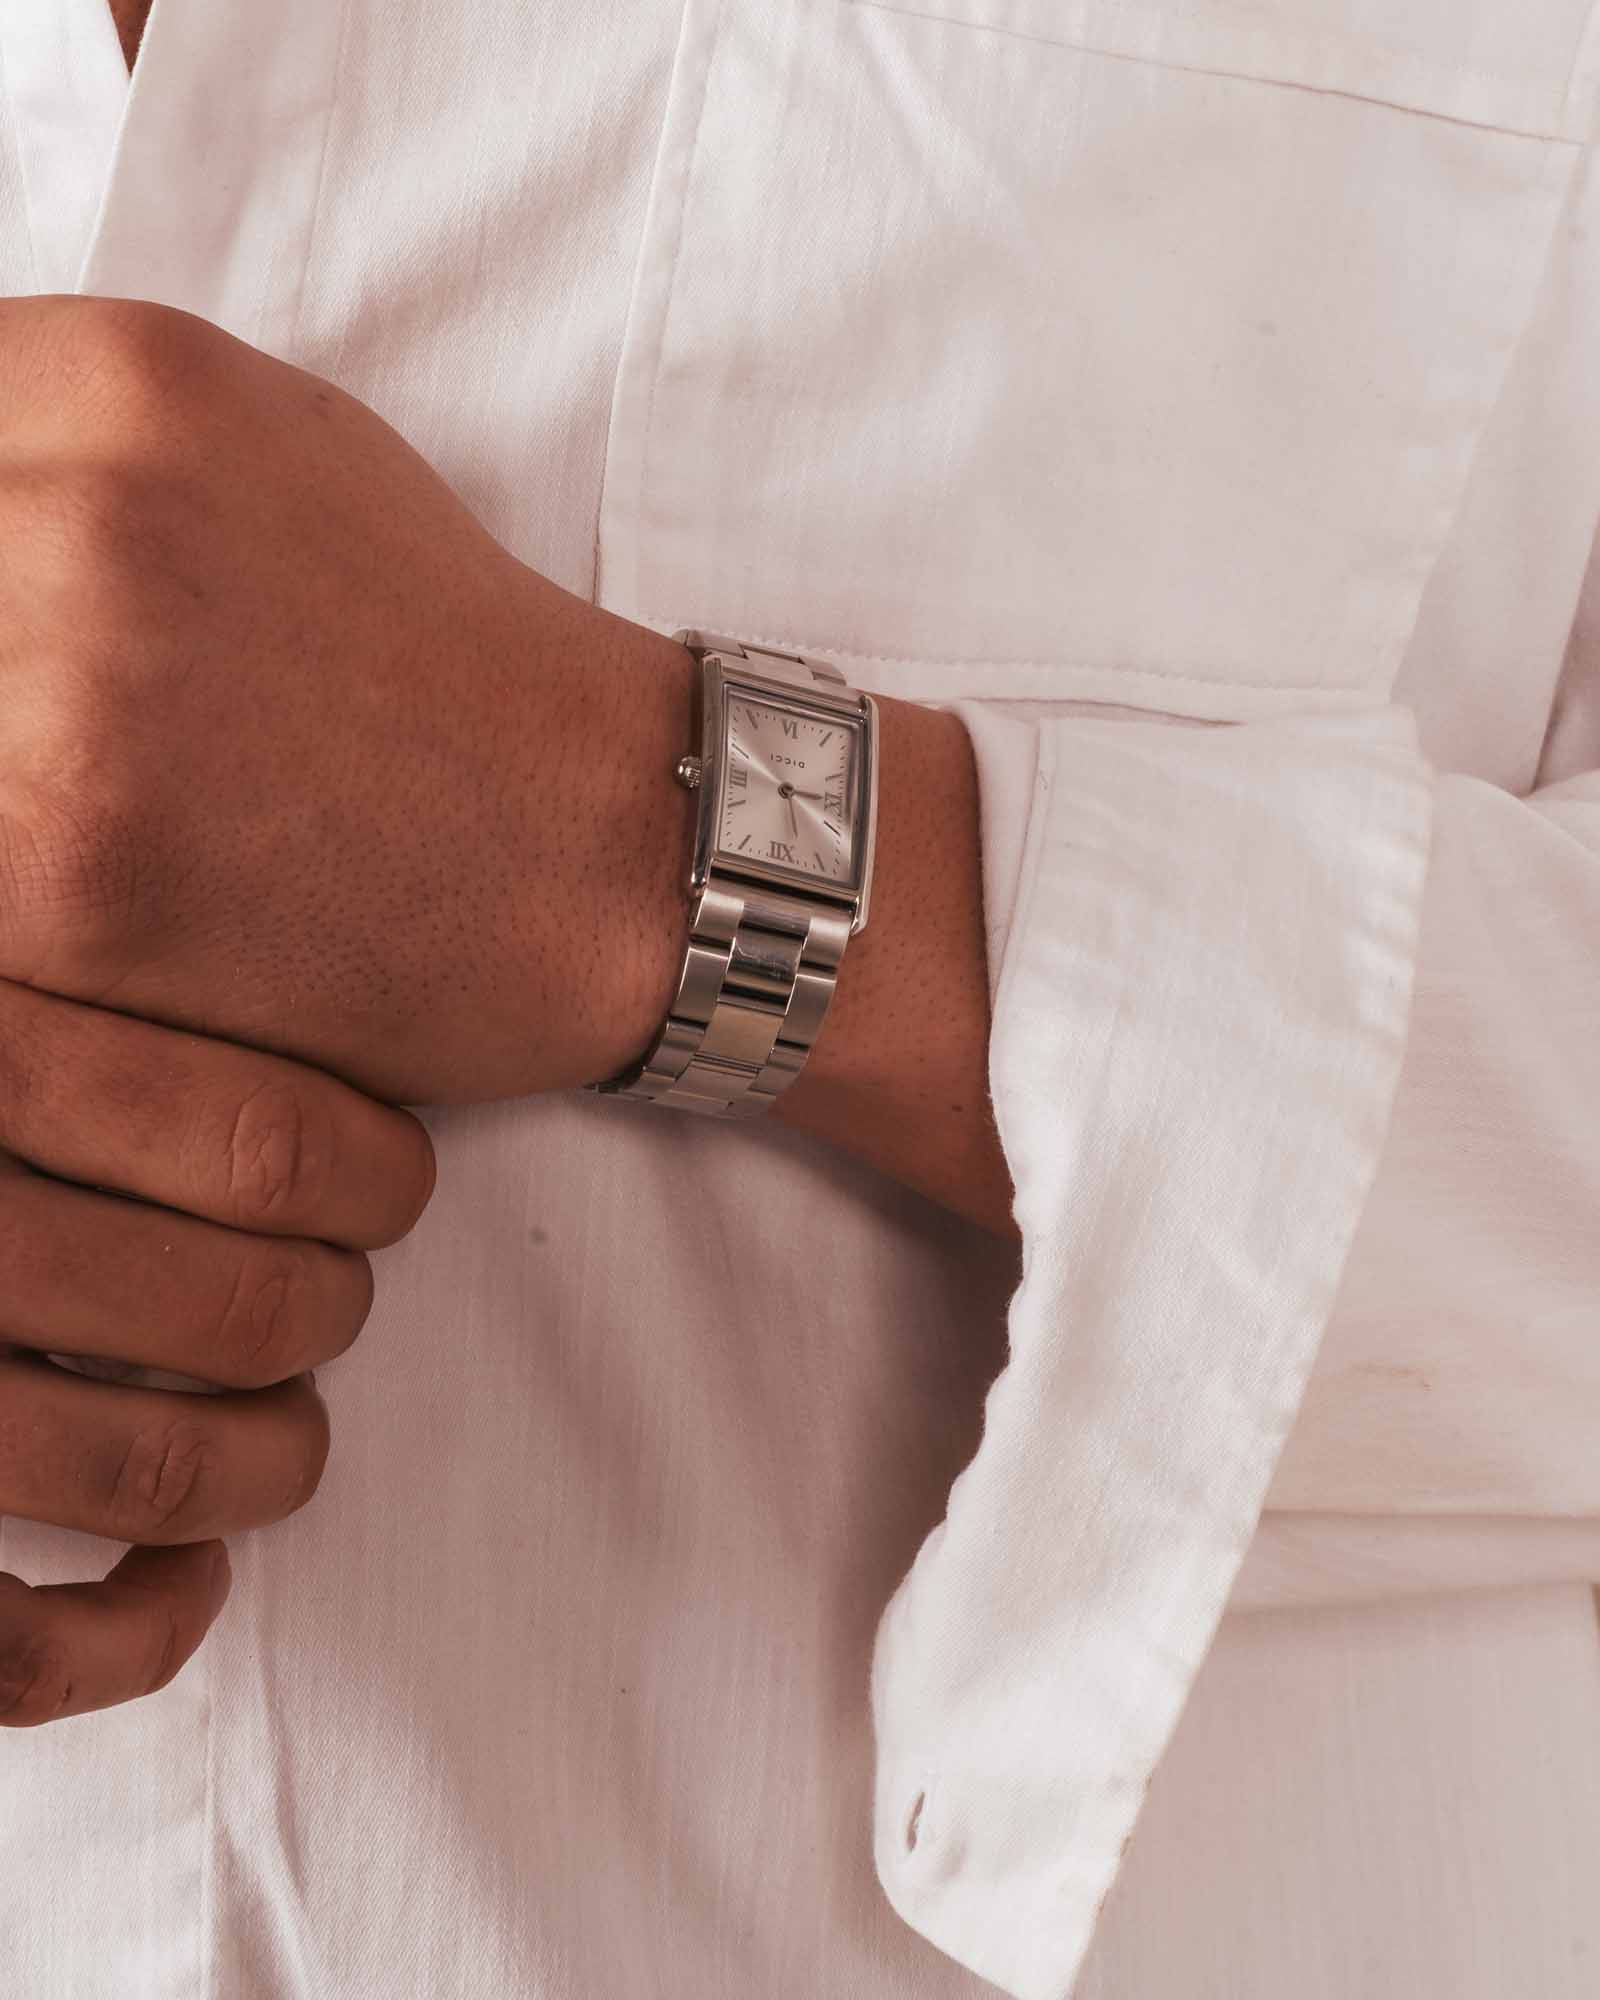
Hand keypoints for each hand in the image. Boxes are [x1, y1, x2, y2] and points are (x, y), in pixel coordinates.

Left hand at [0, 294, 692, 1104]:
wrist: (615, 853)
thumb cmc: (455, 670)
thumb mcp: (287, 455)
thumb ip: (77, 430)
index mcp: (129, 386)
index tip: (5, 608)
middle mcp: (80, 519)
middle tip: (40, 722)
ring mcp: (59, 702)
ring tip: (63, 794)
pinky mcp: (62, 883)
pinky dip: (4, 892)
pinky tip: (69, 886)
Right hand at [0, 978, 433, 1726]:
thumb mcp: (12, 961)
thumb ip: (80, 955)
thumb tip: (205, 879)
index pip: (259, 1143)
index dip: (366, 1169)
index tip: (388, 1170)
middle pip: (242, 1304)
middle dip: (327, 1308)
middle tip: (339, 1284)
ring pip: (158, 1468)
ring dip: (272, 1461)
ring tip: (286, 1424)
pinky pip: (13, 1648)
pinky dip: (129, 1638)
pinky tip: (183, 1580)